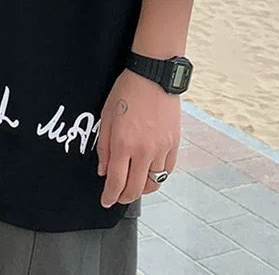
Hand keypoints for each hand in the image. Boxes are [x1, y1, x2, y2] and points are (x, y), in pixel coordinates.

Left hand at [96, 67, 180, 207]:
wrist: (153, 76)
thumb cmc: (127, 91)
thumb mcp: (106, 116)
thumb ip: (104, 147)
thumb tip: (104, 171)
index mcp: (124, 143)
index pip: (116, 182)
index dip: (110, 196)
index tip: (106, 201)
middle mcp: (144, 150)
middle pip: (136, 189)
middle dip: (124, 197)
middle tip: (118, 196)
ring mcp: (162, 148)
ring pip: (154, 183)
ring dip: (142, 188)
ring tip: (134, 183)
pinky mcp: (174, 143)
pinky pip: (168, 170)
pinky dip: (158, 176)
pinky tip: (149, 171)